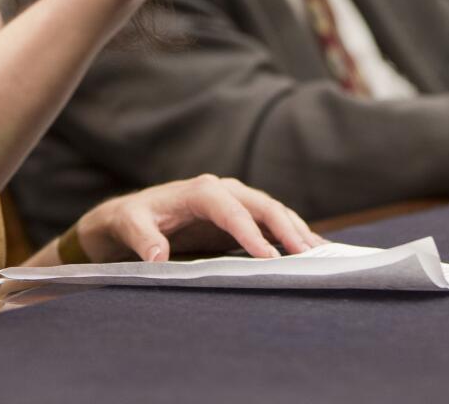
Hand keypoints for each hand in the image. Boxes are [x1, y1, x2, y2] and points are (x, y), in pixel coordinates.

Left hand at [72, 174, 323, 261]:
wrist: (132, 216)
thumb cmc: (131, 219)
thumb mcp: (128, 225)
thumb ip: (142, 238)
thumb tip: (158, 255)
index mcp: (197, 191)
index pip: (228, 208)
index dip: (249, 231)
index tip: (268, 257)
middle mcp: (221, 191)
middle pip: (261, 205)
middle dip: (285, 228)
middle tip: (307, 256)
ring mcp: (235, 202)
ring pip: (273, 212)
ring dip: (296, 231)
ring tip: (319, 255)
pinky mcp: (241, 217)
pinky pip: (272, 223)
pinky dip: (294, 233)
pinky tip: (316, 248)